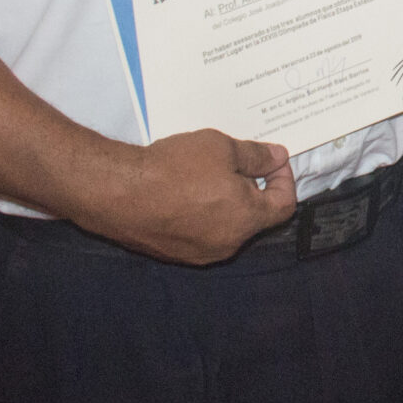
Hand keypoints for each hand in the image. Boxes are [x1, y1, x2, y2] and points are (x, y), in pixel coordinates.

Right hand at [84, 127, 295, 264]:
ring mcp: (198, 253)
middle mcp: (227, 244)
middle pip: (255, 217)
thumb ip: (256, 155)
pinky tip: (183, 191)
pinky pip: (199, 233)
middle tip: (236, 162)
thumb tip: (277, 158)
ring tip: (206, 173)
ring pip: (226, 226)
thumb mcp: (222, 147)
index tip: (272, 161)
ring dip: (225, 202)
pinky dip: (201, 214)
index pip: (284, 206)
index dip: (285, 179)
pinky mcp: (173, 254)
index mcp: (246, 220)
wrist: (117, 192)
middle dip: (253, 189)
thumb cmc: (173, 168)